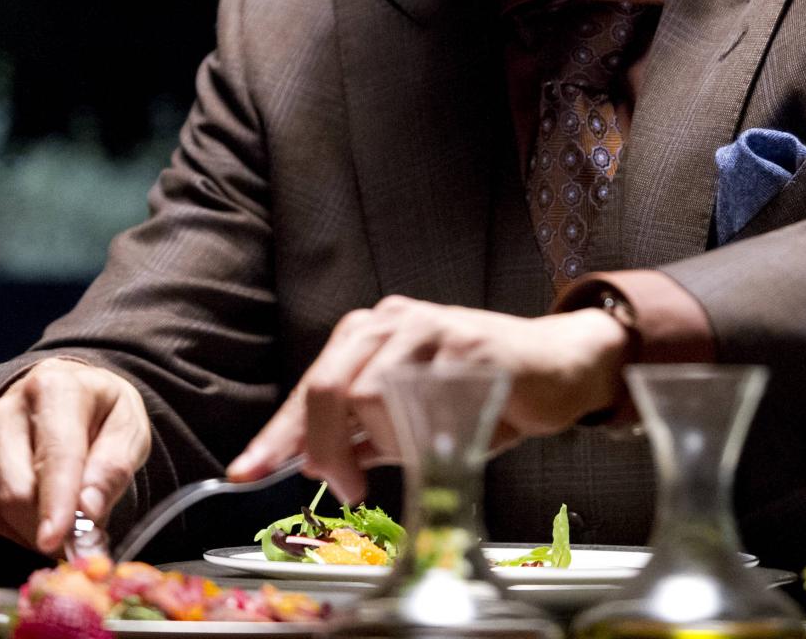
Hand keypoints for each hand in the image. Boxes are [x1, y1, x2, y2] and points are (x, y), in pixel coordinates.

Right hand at [0, 357, 150, 553]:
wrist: (65, 393)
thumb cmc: (101, 411)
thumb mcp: (130, 427)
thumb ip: (114, 467)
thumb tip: (88, 509)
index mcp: (55, 389)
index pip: (55, 455)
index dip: (56, 502)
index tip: (55, 540)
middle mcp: (8, 410)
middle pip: (19, 488)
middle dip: (52, 525)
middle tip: (85, 536)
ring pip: (3, 506)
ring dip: (39, 528)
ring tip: (71, 516)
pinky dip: (21, 528)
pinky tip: (45, 513)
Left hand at [227, 296, 627, 502]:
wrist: (558, 367)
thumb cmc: (484, 393)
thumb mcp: (411, 418)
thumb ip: (362, 435)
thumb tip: (309, 463)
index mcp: (370, 333)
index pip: (311, 387)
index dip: (278, 435)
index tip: (247, 470)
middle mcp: (393, 321)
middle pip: (328, 387)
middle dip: (325, 447)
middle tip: (344, 484)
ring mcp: (430, 328)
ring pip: (370, 393)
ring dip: (387, 440)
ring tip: (417, 450)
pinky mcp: (467, 345)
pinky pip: (425, 398)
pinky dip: (426, 431)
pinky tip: (446, 433)